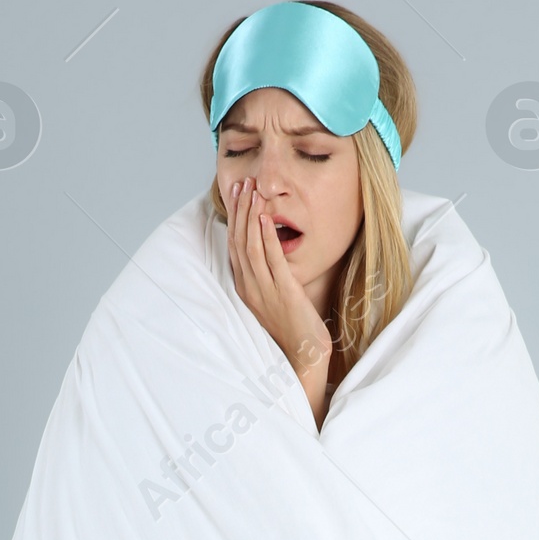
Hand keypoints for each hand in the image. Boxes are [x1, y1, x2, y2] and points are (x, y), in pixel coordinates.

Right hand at [223, 176, 332, 425]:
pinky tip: (265, 217)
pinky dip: (266, 236)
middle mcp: (250, 288)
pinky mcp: (282, 293)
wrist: (303, 357)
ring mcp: (264, 291)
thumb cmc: (293, 329)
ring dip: (250, 215)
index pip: (234, 246)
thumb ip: (269, 276)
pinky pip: (271, 260)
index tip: (237, 195)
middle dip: (240, 210)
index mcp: (246, 289)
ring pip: (251, 246)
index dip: (235, 219)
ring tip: (252, 191)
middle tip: (242, 183)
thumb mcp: (275, 299)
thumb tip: (270, 254)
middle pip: (239, 241)